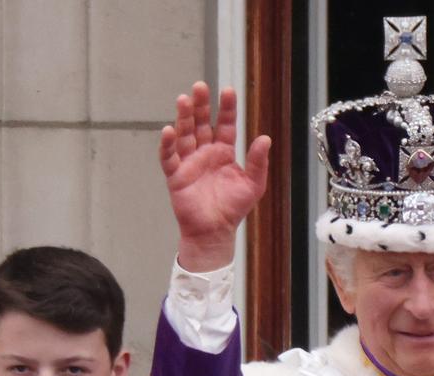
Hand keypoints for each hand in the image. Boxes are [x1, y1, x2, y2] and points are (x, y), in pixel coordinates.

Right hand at [159, 82, 271, 271]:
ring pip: (184, 134)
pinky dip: (168, 144)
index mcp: (224, 152)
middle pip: (201, 123)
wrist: (215, 231)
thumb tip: (265, 138)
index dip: (226, 109)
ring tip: (184, 99)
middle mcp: (205, 153)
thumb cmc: (233, 208)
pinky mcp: (175, 175)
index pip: (224, 125)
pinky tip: (169, 130)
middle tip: (200, 87)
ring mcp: (189, 162)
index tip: (228, 91)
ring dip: (183, 117)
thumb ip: (258, 162)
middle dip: (201, 106)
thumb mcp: (253, 184)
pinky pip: (169, 156)